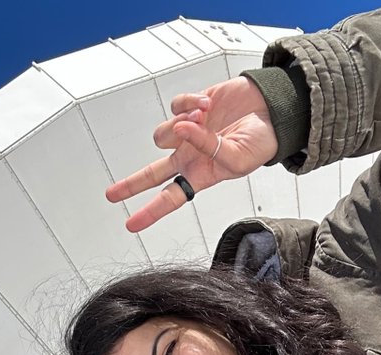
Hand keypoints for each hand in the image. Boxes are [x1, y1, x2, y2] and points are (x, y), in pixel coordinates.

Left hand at [106, 77, 277, 231]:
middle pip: (153, 174)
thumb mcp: (239, 158)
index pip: (171, 198)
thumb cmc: (260, 141)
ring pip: (162, 134)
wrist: (269, 110)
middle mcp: (189, 157)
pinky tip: (207, 104)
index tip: (131, 225)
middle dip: (131, 185)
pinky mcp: (189, 108)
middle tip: (111, 195)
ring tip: (206, 117)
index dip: (150, 212)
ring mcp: (187, 132)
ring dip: (183, 124)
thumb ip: (209, 149)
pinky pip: (176, 106)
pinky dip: (190, 103)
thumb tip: (182, 129)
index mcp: (201, 176)